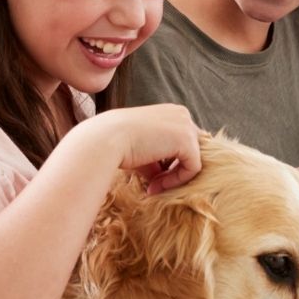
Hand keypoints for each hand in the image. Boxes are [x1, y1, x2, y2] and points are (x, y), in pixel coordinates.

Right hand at [81, 105, 204, 193]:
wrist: (105, 139)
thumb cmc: (116, 143)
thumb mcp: (141, 149)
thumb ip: (156, 160)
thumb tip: (161, 179)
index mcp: (171, 112)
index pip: (183, 142)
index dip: (170, 163)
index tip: (151, 178)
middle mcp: (182, 114)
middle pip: (192, 150)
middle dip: (174, 170)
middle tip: (153, 185)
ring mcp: (186, 125)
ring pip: (193, 160)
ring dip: (174, 177)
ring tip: (152, 187)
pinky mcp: (187, 141)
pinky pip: (192, 168)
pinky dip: (176, 181)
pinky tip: (155, 185)